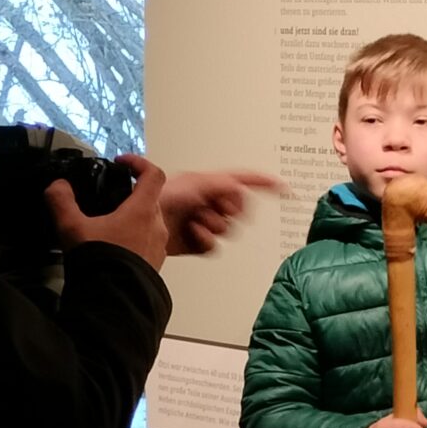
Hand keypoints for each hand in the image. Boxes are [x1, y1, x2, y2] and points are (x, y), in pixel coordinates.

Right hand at [44, 154, 167, 271]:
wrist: (114, 301)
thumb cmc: (100, 263)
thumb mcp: (72, 227)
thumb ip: (61, 201)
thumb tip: (57, 187)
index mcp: (142, 211)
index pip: (153, 174)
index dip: (138, 162)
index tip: (123, 163)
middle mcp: (156, 226)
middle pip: (151, 199)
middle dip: (132, 195)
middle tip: (111, 198)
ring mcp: (159, 247)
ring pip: (150, 223)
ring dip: (133, 219)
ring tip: (109, 226)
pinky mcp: (155, 264)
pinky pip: (148, 244)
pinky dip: (135, 239)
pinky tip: (114, 248)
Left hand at [158, 169, 282, 254]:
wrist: (142, 224)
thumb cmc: (162, 197)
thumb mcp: (196, 183)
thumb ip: (224, 184)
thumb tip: (241, 189)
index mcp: (209, 183)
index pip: (244, 180)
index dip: (264, 183)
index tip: (283, 187)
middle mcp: (208, 202)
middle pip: (240, 210)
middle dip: (229, 210)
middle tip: (213, 207)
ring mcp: (203, 222)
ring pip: (229, 230)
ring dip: (214, 226)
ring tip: (197, 221)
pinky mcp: (197, 243)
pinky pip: (214, 247)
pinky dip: (205, 241)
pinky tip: (193, 233)